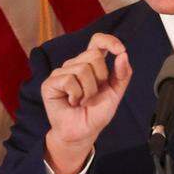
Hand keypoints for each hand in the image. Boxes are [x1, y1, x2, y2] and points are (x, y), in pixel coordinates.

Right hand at [42, 33, 131, 173]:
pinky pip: (69, 80)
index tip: (120, 50)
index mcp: (91, 64)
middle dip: (101, 78)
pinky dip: (76, 95)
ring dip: (88, 91)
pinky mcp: (50, 83)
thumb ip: (122, 75)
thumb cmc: (96, 113)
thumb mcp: (115, 93)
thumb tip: (123, 55)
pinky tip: (72, 102)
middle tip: (94, 94)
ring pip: (82, 69)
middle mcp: (75, 64)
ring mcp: (61, 72)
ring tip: (82, 101)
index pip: (97, 41)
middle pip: (94, 56)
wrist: (83, 132)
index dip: (109, 41)